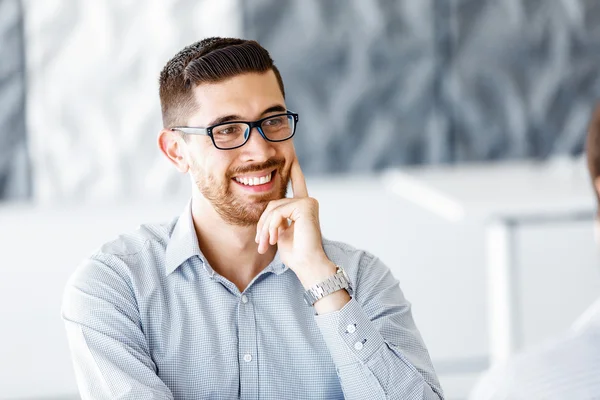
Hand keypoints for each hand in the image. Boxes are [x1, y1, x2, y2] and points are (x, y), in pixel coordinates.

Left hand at [255, 159, 335, 287]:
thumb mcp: (281, 232)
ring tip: (266, 244)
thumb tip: (268, 213)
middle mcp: (307, 201)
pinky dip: (272, 226)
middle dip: (263, 223)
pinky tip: (275, 238)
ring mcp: (307, 202)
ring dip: (265, 228)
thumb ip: (276, 219)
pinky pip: (278, 212)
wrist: (307, 264)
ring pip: (273, 208)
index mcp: (303, 206)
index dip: (294, 171)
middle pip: (273, 203)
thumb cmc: (296, 254)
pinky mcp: (305, 205)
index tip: (293, 156)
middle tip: (261, 243)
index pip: (297, 184)